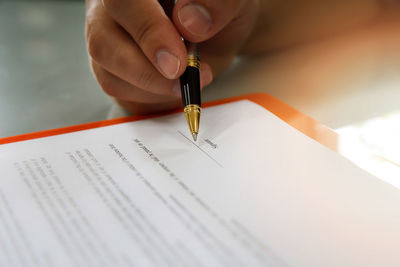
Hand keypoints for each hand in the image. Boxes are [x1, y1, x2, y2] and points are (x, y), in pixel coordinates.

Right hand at [85, 0, 259, 113]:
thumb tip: (191, 22)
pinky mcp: (111, 65)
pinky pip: (116, 86)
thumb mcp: (233, 3)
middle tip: (182, 78)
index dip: (149, 33)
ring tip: (188, 79)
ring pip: (107, 68)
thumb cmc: (218, 12)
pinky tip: (172, 84)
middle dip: (146, 70)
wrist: (217, 32)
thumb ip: (217, 4)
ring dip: (151, 86)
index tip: (177, 63)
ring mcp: (106, 34)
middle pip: (102, 40)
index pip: (124, 2)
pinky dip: (148, 94)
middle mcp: (112, 7)